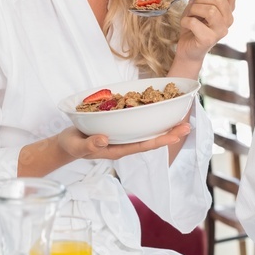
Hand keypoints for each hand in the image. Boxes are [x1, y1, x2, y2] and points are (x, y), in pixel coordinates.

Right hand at [56, 121, 190, 160]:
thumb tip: (105, 139)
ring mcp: (123, 133)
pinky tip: (159, 105)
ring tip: (180, 115)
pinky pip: (137, 119)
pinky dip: (149, 113)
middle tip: (187, 125)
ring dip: (163, 123)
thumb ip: (90, 144)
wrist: (66, 142)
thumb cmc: (73, 146)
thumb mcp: (78, 146)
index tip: (175, 136)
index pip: (143, 145)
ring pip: (147, 128)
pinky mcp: (119, 124)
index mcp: (118, 149)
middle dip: (169, 132)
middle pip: (151, 137)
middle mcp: (125, 141)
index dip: (160, 141)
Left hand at [174, 0, 237, 63]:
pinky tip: (185, 24)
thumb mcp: (201, 4)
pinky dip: (185, 21)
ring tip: (190, 15)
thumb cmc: (194, 25)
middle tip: (193, 7)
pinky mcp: (209, 40)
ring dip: (193, 10)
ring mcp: (221, 31)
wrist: (188, 48)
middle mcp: (228, 20)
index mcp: (228, 9)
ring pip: (210, 10)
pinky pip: (195, 23)